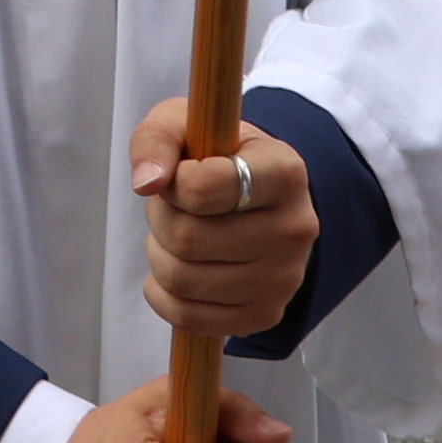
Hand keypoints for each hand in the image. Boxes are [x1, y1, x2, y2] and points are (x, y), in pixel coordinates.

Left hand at [129, 102, 319, 342]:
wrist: (257, 197)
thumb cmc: (217, 156)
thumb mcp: (186, 124)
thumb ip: (157, 139)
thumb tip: (147, 182)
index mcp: (285, 172)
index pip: (201, 189)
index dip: (173, 182)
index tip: (181, 175)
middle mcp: (294, 229)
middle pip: (187, 239)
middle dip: (160, 219)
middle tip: (172, 207)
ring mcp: (284, 278)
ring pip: (182, 279)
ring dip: (159, 254)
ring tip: (177, 233)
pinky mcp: (266, 314)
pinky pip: (188, 317)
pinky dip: (163, 295)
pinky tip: (174, 269)